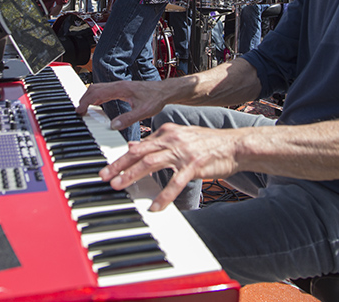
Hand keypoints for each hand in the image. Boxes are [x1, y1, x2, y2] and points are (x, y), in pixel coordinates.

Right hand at [76, 79, 166, 130]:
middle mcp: (118, 85)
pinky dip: (97, 98)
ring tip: (85, 109)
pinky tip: (97, 106)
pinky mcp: (122, 89)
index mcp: (120, 88)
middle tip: (79, 111)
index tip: (80, 111)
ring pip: (98, 89)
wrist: (164, 91)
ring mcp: (119, 86)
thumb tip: (113, 126)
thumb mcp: (143, 112)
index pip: (97, 93)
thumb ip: (128, 119)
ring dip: (90, 98)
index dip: (85, 102)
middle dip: (84, 99)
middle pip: (94, 89)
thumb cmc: (156, 98)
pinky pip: (105, 91)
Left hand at [99, 123, 239, 210]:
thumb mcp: (180, 138)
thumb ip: (158, 144)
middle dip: (119, 166)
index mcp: (166, 131)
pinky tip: (154, 207)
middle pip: (139, 153)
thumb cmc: (208, 144)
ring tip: (119, 186)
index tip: (108, 168)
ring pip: (150, 164)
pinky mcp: (194, 166)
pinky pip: (174, 183)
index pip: (138, 146)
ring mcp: (182, 153)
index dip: (121, 157)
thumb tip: (135, 148)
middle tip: (104, 177)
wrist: (234, 146)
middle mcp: (171, 139)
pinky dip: (163, 196)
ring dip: (132, 176)